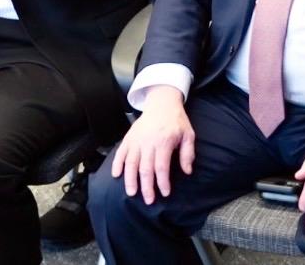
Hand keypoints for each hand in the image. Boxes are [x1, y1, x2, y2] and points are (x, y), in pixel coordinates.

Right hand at [111, 86, 194, 204]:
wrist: (162, 103)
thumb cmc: (176, 121)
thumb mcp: (188, 134)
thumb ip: (188, 153)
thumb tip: (187, 171)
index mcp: (164, 141)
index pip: (161, 167)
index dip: (163, 182)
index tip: (165, 193)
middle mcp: (148, 141)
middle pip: (145, 168)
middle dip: (146, 187)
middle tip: (148, 200)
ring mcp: (136, 140)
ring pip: (131, 162)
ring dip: (130, 179)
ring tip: (131, 192)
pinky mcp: (129, 138)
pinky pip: (121, 152)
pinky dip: (117, 164)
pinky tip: (116, 175)